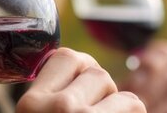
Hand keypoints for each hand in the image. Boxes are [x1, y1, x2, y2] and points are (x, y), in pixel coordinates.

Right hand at [17, 48, 145, 112]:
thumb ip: (50, 95)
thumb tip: (85, 70)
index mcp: (30, 104)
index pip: (66, 58)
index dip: (81, 73)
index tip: (80, 95)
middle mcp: (58, 107)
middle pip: (97, 73)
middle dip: (103, 95)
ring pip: (121, 92)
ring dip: (120, 110)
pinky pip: (136, 105)